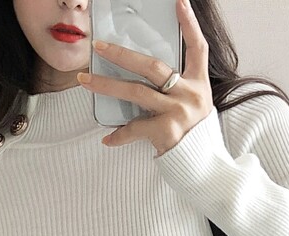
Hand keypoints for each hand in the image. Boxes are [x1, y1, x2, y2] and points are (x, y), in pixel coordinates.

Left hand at [76, 0, 211, 157]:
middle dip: (122, 54)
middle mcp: (190, 94)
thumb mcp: (194, 104)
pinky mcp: (167, 132)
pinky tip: (107, 139)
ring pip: (136, 92)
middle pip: (152, 66)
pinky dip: (119, 135)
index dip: (190, 24)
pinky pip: (135, 128)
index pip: (198, 47)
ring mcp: (178, 113)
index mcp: (199, 84)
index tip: (179, 2)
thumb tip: (143, 72)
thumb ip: (177, 87)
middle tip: (98, 46)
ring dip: (106, 85)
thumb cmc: (194, 134)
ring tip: (84, 79)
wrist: (204, 166)